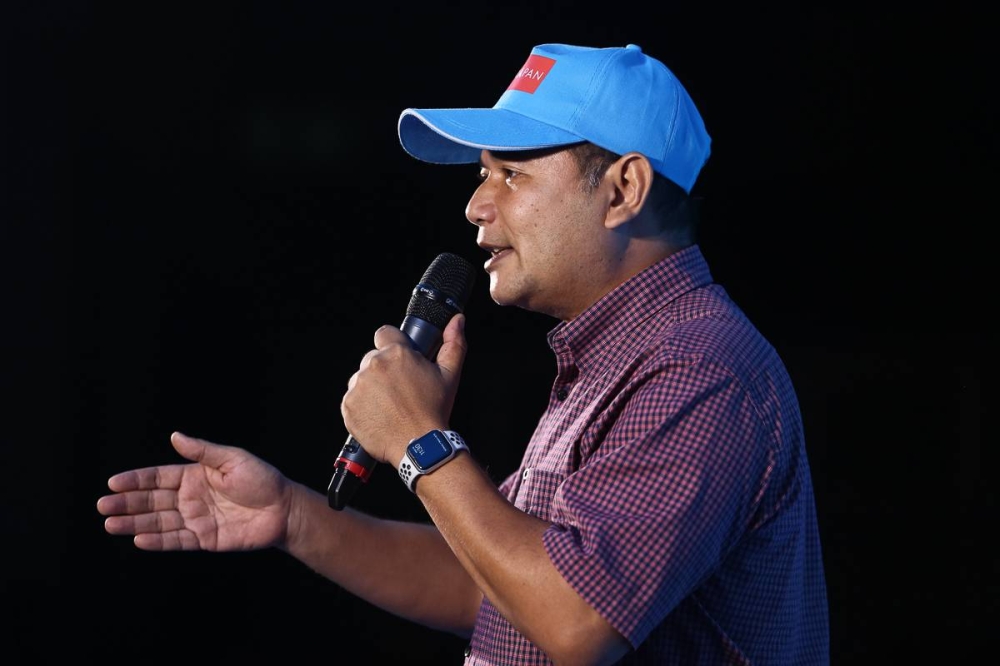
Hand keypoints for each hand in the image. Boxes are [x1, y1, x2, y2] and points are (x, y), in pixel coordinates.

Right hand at [97, 431, 291, 550]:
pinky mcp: (204, 539)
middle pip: (153, 501)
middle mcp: (191, 498)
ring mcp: (196, 519)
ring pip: (159, 521)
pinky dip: (157, 540)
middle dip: (127, 503)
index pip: (159, 478)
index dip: (136, 480)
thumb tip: (175, 436)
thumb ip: (202, 451)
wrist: (284, 509)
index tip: (113, 482)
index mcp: (195, 476)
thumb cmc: (262, 480)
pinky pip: (176, 540)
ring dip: (135, 522)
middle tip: (102, 506)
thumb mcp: (232, 459)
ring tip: (111, 524)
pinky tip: (138, 538)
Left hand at [341, 314, 466, 463]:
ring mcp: (359, 386)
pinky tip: (379, 415)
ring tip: (389, 405)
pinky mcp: (348, 405)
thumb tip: (457, 321)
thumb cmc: (433, 411)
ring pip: (361, 379)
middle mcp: (374, 365)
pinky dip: (362, 406)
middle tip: (399, 390)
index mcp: (397, 353)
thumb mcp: (450, 375)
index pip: (384, 333)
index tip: (398, 361)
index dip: (392, 345)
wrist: (418, 445)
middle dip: (383, 370)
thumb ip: (453, 343)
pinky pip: (352, 400)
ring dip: (371, 388)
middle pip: (372, 359)